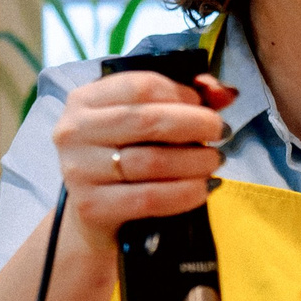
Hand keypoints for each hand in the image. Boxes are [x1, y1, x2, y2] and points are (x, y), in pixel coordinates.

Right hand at [51, 70, 232, 251]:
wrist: (93, 214)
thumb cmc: (123, 156)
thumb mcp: (143, 121)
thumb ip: (183, 99)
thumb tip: (226, 93)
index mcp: (84, 99)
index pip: (141, 86)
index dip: (181, 93)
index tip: (205, 106)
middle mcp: (73, 131)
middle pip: (148, 120)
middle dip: (196, 124)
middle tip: (222, 132)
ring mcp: (79, 171)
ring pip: (152, 161)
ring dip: (196, 161)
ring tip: (214, 162)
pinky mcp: (91, 207)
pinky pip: (150, 198)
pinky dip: (185, 193)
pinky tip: (203, 189)